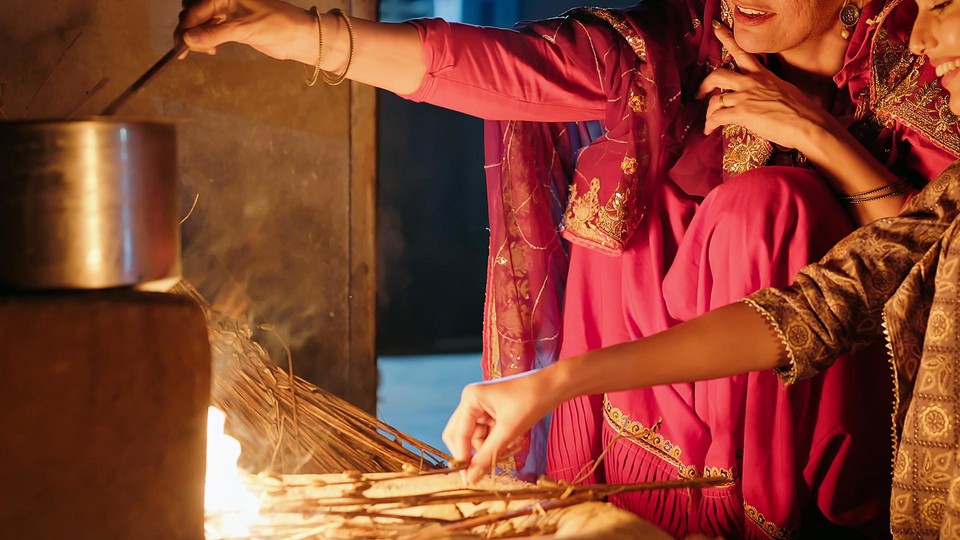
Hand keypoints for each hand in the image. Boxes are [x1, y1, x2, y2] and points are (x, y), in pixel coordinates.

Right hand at [177, 0, 315, 63]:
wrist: (301, 36)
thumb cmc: (279, 26)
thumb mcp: (245, 29)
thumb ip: (216, 33)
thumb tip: (188, 39)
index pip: (195, 9)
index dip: (185, 28)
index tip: (180, 47)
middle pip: (193, 12)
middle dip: (188, 30)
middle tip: (191, 51)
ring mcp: (228, 11)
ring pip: (200, 21)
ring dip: (196, 36)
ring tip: (206, 51)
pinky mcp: (233, 23)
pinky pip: (211, 27)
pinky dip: (206, 38)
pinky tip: (210, 49)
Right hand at [442, 369, 560, 483]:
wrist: (553, 387)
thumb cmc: (531, 401)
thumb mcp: (508, 431)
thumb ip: (487, 455)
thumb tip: (470, 479)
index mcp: (470, 399)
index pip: (457, 435)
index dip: (462, 458)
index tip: (468, 480)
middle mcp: (472, 402)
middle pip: (462, 437)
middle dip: (476, 452)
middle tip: (486, 469)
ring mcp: (481, 408)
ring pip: (476, 440)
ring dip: (491, 449)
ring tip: (512, 447)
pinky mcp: (492, 414)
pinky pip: (487, 437)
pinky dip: (498, 444)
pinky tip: (514, 443)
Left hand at [697, 23, 838, 154]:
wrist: (806, 123)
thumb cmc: (801, 110)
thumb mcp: (784, 90)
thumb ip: (768, 89)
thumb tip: (762, 97)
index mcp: (762, 74)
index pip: (742, 52)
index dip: (726, 38)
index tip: (716, 28)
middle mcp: (750, 82)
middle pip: (718, 75)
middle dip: (705, 84)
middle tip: (700, 92)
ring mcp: (745, 96)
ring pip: (714, 99)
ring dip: (708, 112)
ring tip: (708, 121)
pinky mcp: (742, 113)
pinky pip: (717, 117)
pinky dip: (710, 124)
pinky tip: (710, 130)